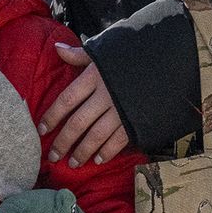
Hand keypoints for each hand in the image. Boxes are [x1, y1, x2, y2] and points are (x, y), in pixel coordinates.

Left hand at [38, 45, 128, 167]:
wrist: (169, 58)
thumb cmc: (133, 52)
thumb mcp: (106, 49)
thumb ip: (80, 55)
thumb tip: (56, 49)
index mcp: (95, 76)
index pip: (67, 100)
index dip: (52, 116)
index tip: (42, 129)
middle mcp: (106, 94)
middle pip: (78, 122)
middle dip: (63, 141)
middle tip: (53, 157)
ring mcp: (122, 109)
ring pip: (96, 135)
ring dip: (83, 151)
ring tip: (73, 163)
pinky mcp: (137, 119)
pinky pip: (119, 139)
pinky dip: (107, 151)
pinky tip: (98, 160)